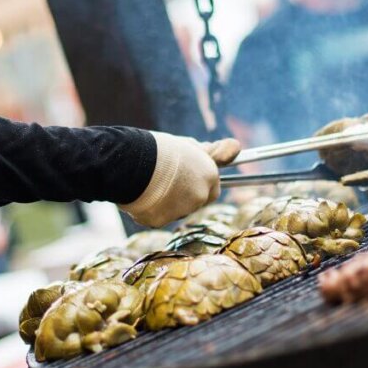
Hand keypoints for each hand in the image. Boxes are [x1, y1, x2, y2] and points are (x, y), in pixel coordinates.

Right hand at [120, 132, 240, 227]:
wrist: (131, 161)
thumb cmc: (160, 150)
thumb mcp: (189, 146)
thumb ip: (213, 152)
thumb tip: (237, 146)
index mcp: (209, 175)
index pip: (213, 187)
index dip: (200, 183)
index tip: (187, 178)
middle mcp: (200, 196)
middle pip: (197, 201)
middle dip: (186, 195)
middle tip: (167, 181)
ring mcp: (181, 211)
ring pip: (177, 211)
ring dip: (168, 202)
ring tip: (150, 183)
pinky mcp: (161, 221)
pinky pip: (158, 217)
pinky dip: (151, 209)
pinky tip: (141, 194)